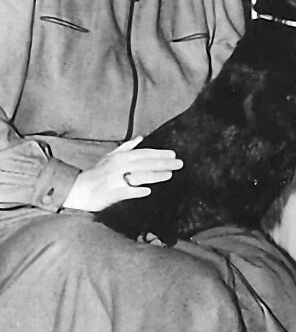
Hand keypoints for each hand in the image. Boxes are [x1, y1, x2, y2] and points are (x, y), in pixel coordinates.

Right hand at [63, 136, 182, 211]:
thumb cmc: (98, 173)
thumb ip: (126, 148)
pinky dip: (138, 190)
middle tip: (179, 164)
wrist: (80, 189)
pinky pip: (128, 191)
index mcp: (120, 157)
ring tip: (169, 174)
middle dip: (163, 163)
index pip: (144, 154)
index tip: (173, 154)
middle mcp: (119, 166)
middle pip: (145, 164)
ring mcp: (116, 179)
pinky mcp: (113, 192)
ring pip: (139, 176)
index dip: (159, 154)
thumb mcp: (109, 157)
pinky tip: (148, 190)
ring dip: (155, 175)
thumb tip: (140, 138)